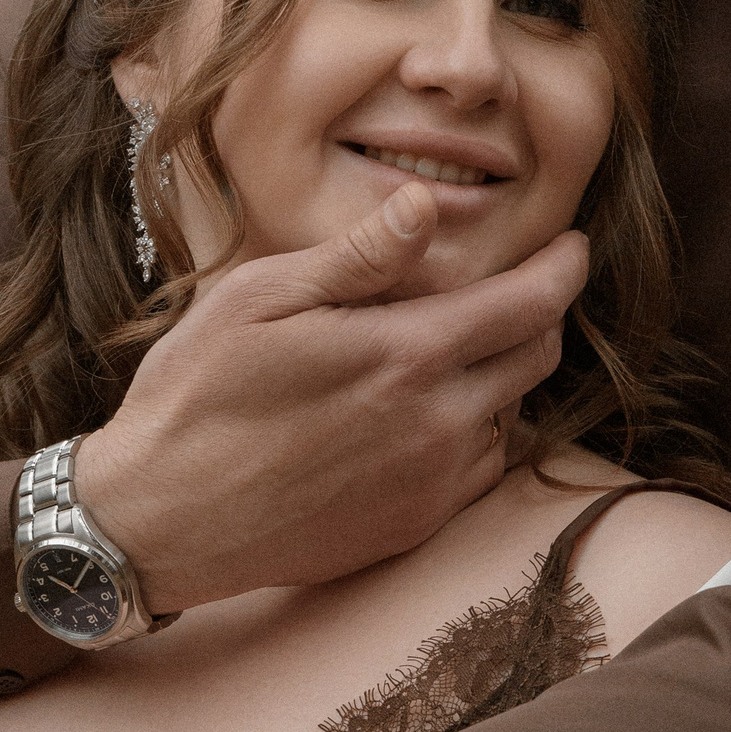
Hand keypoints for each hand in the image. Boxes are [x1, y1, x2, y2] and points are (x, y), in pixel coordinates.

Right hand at [74, 178, 585, 611]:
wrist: (158, 522)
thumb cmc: (197, 397)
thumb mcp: (260, 299)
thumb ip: (358, 255)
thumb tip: (427, 204)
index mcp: (406, 357)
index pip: (532, 304)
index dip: (565, 268)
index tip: (572, 247)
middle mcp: (438, 426)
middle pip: (537, 358)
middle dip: (541, 315)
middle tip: (515, 288)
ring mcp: (430, 485)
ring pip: (510, 416)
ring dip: (498, 378)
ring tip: (444, 352)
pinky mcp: (413, 528)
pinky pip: (477, 471)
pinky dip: (471, 434)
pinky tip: (419, 416)